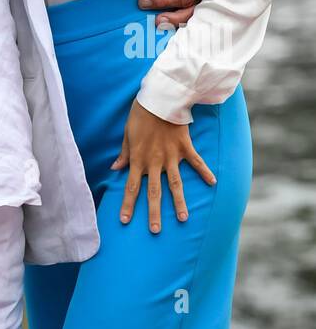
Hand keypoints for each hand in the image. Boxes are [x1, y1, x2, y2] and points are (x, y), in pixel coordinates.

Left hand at [111, 99, 215, 232]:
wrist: (159, 97)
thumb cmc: (140, 114)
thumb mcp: (127, 133)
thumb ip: (124, 153)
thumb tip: (115, 168)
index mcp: (138, 159)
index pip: (131, 187)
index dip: (128, 204)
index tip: (124, 221)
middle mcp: (154, 162)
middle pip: (154, 192)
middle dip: (153, 212)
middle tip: (155, 231)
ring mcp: (171, 156)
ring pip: (175, 184)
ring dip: (179, 202)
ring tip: (183, 219)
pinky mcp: (185, 147)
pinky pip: (197, 162)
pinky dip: (205, 172)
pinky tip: (213, 183)